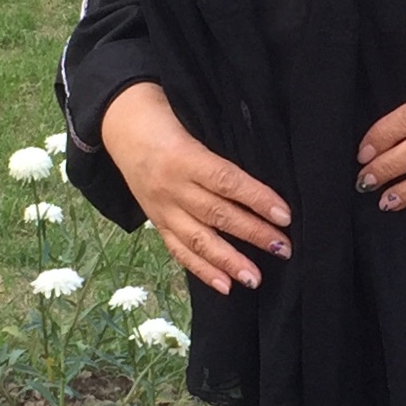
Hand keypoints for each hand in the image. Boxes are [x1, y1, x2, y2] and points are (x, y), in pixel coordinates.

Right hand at [100, 82, 290, 296]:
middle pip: (217, 214)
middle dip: (253, 234)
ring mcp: (163, 208)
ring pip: (198, 239)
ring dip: (229, 261)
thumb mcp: (195, 125)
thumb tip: (264, 183)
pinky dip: (202, 270)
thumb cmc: (167, 120)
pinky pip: (179, 250)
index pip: (227, 182)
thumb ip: (222, 155)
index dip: (258, 199)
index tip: (285, 215)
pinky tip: (225, 285)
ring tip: (254, 279)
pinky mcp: (157, 222)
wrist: (120, 124)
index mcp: (186, 157)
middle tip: (282, 249)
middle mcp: (173, 187)